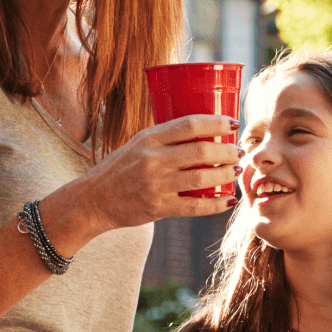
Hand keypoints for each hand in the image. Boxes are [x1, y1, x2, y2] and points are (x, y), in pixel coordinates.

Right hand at [64, 115, 240, 233]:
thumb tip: (204, 133)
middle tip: (238, 152)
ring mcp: (155, 185)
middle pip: (201, 151)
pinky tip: (227, 201)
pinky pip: (194, 207)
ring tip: (235, 171)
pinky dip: (215, 205)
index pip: (189, 125)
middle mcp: (152, 159)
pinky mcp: (157, 207)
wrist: (93, 199)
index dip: (216, 123)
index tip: (233, 124)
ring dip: (225, 175)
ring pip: (201, 178)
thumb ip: (165, 139)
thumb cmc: (120, 169)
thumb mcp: (137, 144)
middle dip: (227, 151)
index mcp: (148, 138)